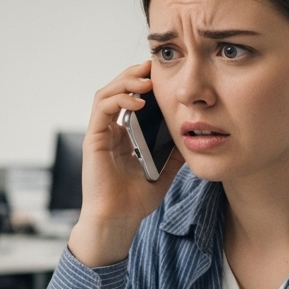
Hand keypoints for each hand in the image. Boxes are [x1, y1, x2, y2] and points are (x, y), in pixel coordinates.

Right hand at [68, 61, 185, 267]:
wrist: (118, 220)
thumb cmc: (136, 201)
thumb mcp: (165, 171)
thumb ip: (176, 153)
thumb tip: (195, 135)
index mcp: (124, 135)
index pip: (131, 98)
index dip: (145, 83)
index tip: (164, 76)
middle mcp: (110, 130)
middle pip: (117, 89)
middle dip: (135, 74)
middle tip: (154, 67)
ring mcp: (100, 133)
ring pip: (107, 93)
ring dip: (126, 81)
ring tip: (147, 79)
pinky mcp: (93, 139)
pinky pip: (102, 109)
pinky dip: (119, 100)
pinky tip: (138, 102)